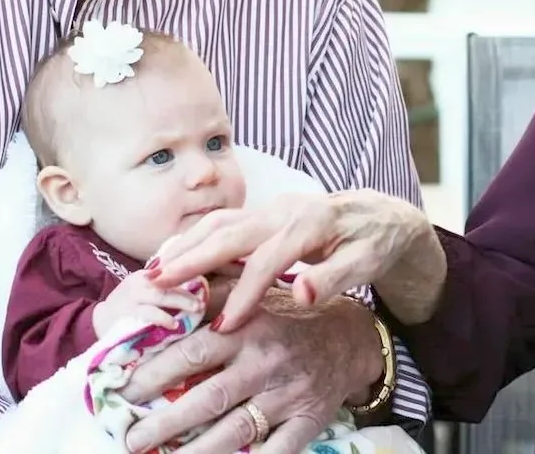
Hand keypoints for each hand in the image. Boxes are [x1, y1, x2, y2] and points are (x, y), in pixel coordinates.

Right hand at [93, 270, 205, 336]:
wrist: (99, 320)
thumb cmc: (129, 306)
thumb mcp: (146, 290)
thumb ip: (168, 288)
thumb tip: (200, 290)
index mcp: (147, 274)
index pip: (172, 269)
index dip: (190, 273)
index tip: (206, 284)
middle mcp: (140, 282)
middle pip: (168, 281)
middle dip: (188, 291)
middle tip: (203, 301)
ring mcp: (132, 297)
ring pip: (160, 295)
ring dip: (181, 302)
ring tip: (196, 309)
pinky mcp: (127, 313)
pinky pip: (148, 314)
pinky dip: (163, 318)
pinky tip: (174, 325)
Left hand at [120, 291, 381, 453]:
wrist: (350, 338)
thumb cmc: (288, 316)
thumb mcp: (254, 292)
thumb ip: (212, 291)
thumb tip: (161, 282)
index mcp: (248, 328)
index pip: (193, 352)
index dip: (155, 372)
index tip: (124, 389)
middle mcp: (266, 362)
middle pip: (208, 398)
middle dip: (165, 423)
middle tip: (131, 438)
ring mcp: (288, 395)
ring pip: (236, 430)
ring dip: (195, 451)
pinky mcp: (307, 422)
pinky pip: (276, 452)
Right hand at [148, 189, 436, 329]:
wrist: (383, 215)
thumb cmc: (375, 244)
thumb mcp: (368, 263)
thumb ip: (335, 278)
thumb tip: (303, 296)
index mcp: (311, 223)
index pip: (269, 260)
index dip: (245, 293)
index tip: (223, 326)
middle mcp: (284, 210)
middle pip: (230, 232)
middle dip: (192, 259)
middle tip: (155, 284)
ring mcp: (271, 208)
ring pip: (219, 223)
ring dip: (185, 245)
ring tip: (152, 272)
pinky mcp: (263, 213)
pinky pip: (222, 224)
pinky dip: (194, 238)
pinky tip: (172, 258)